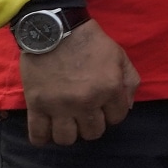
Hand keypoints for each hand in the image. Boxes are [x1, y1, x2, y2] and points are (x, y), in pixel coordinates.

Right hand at [19, 20, 139, 143]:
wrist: (55, 28)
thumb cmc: (90, 41)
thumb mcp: (120, 56)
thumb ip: (130, 81)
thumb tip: (128, 106)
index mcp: (110, 89)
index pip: (117, 118)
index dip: (112, 112)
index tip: (104, 105)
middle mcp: (86, 102)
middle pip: (93, 133)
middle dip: (92, 124)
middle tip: (85, 112)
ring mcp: (60, 106)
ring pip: (67, 139)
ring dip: (70, 132)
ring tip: (67, 121)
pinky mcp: (37, 105)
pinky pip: (38, 135)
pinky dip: (42, 138)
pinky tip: (47, 131)